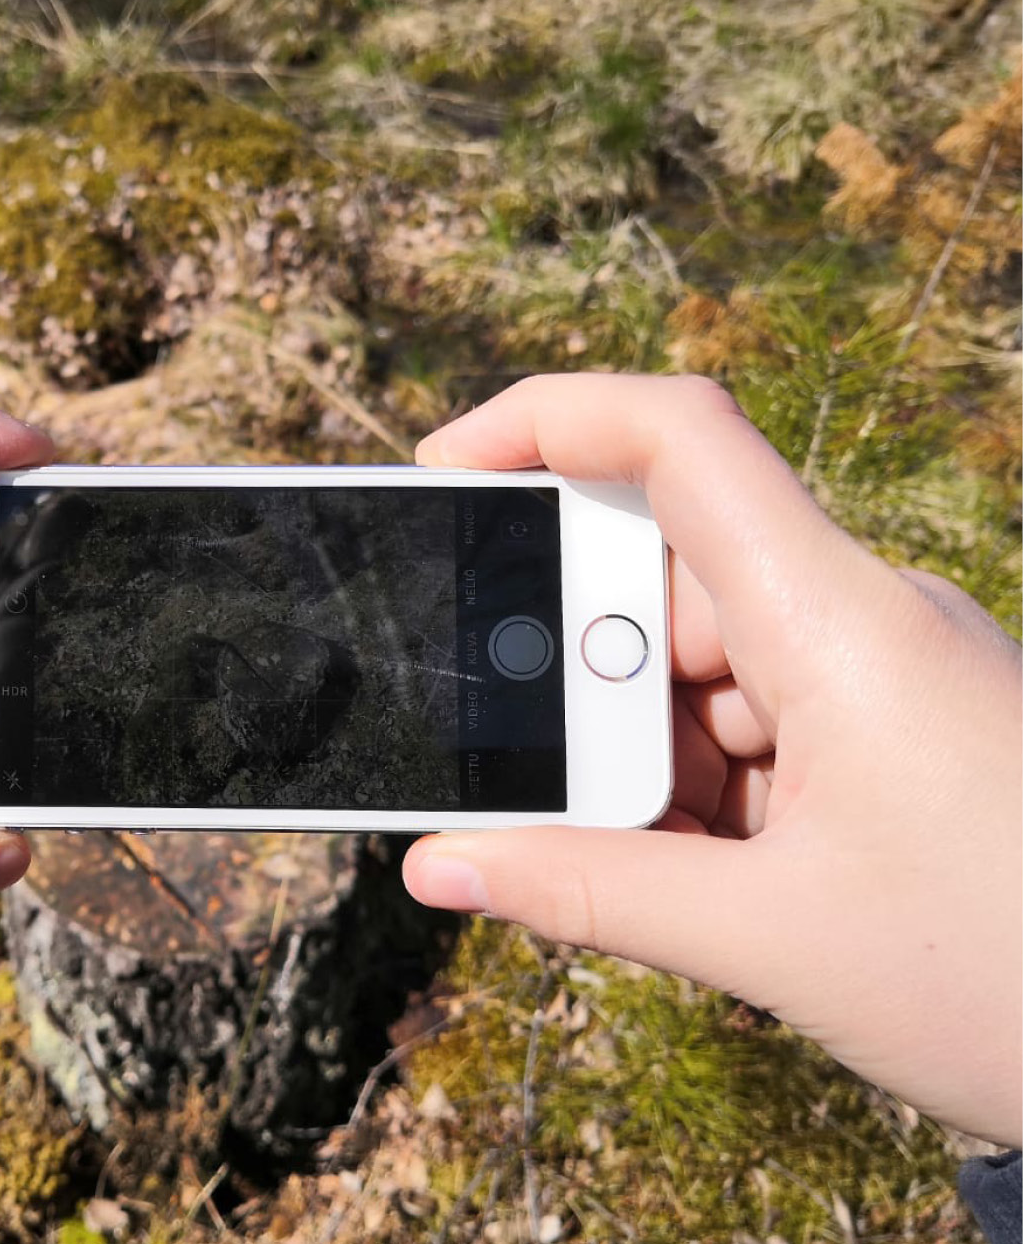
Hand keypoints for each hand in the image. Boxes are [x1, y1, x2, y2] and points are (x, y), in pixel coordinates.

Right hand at [404, 374, 1021, 1146]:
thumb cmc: (1015, 984)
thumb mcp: (770, 939)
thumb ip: (586, 891)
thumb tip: (439, 865)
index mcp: (840, 623)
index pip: (682, 441)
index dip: (548, 420)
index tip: (444, 472)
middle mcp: (860, 622)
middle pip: (664, 582)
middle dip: (582, 685)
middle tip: (547, 789)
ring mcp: (879, 680)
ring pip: (698, 672)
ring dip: (641, 764)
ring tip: (667, 877)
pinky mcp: (891, 737)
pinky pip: (749, 728)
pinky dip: (697, 796)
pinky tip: (708, 882)